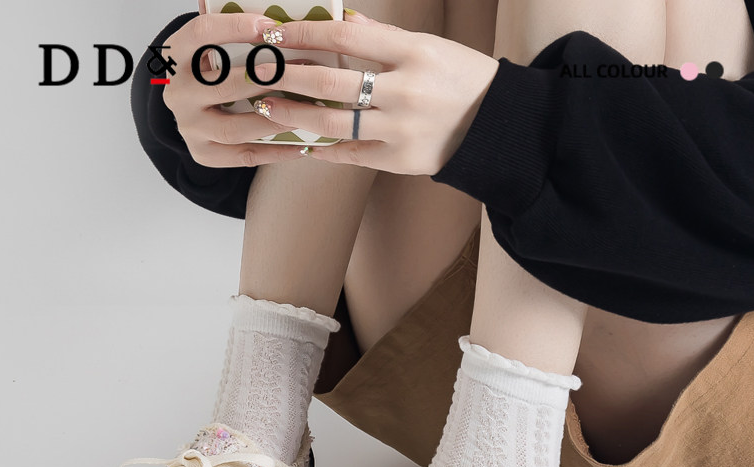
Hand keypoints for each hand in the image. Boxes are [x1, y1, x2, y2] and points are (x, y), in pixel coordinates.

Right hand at [161, 4, 307, 167]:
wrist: (194, 115)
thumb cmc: (214, 74)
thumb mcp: (214, 51)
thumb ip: (235, 37)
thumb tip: (278, 23)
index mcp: (175, 57)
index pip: (201, 34)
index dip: (235, 28)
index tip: (270, 26)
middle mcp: (177, 94)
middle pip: (223, 85)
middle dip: (266, 79)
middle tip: (300, 72)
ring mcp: (189, 127)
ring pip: (235, 127)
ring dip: (274, 119)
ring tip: (305, 111)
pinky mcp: (204, 154)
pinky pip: (245, 155)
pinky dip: (276, 152)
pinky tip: (302, 144)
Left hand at [250, 10, 499, 174]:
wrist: (494, 127)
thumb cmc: (461, 79)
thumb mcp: (429, 46)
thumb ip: (383, 37)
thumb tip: (343, 18)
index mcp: (414, 53)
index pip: (346, 36)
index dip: (306, 33)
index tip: (276, 33)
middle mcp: (405, 92)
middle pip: (332, 81)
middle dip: (288, 75)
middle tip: (259, 71)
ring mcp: (400, 130)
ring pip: (334, 123)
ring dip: (295, 115)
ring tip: (268, 108)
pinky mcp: (399, 161)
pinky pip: (352, 154)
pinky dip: (324, 149)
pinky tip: (302, 142)